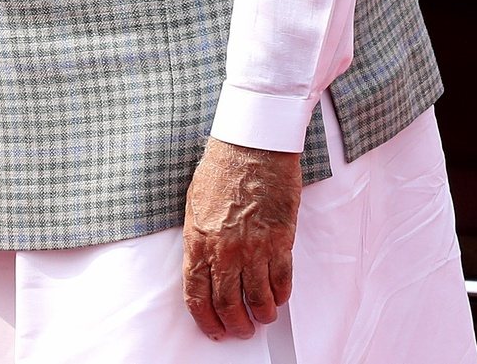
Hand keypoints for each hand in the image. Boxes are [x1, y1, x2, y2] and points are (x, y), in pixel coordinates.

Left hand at [182, 137, 301, 339]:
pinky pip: (281, 280)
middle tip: (241, 330)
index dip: (205, 318)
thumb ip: (199, 239)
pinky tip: (279, 297)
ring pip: (258, 298)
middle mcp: (224, 250)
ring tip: (263, 316)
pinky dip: (280, 295)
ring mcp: (253, 247)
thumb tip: (203, 266)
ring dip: (261, 314)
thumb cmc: (222, 169)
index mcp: (198, 240)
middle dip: (235, 324)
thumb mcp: (195, 205)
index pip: (196, 293)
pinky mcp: (280, 241)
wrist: (252, 146)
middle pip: (227, 303)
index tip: (213, 329)